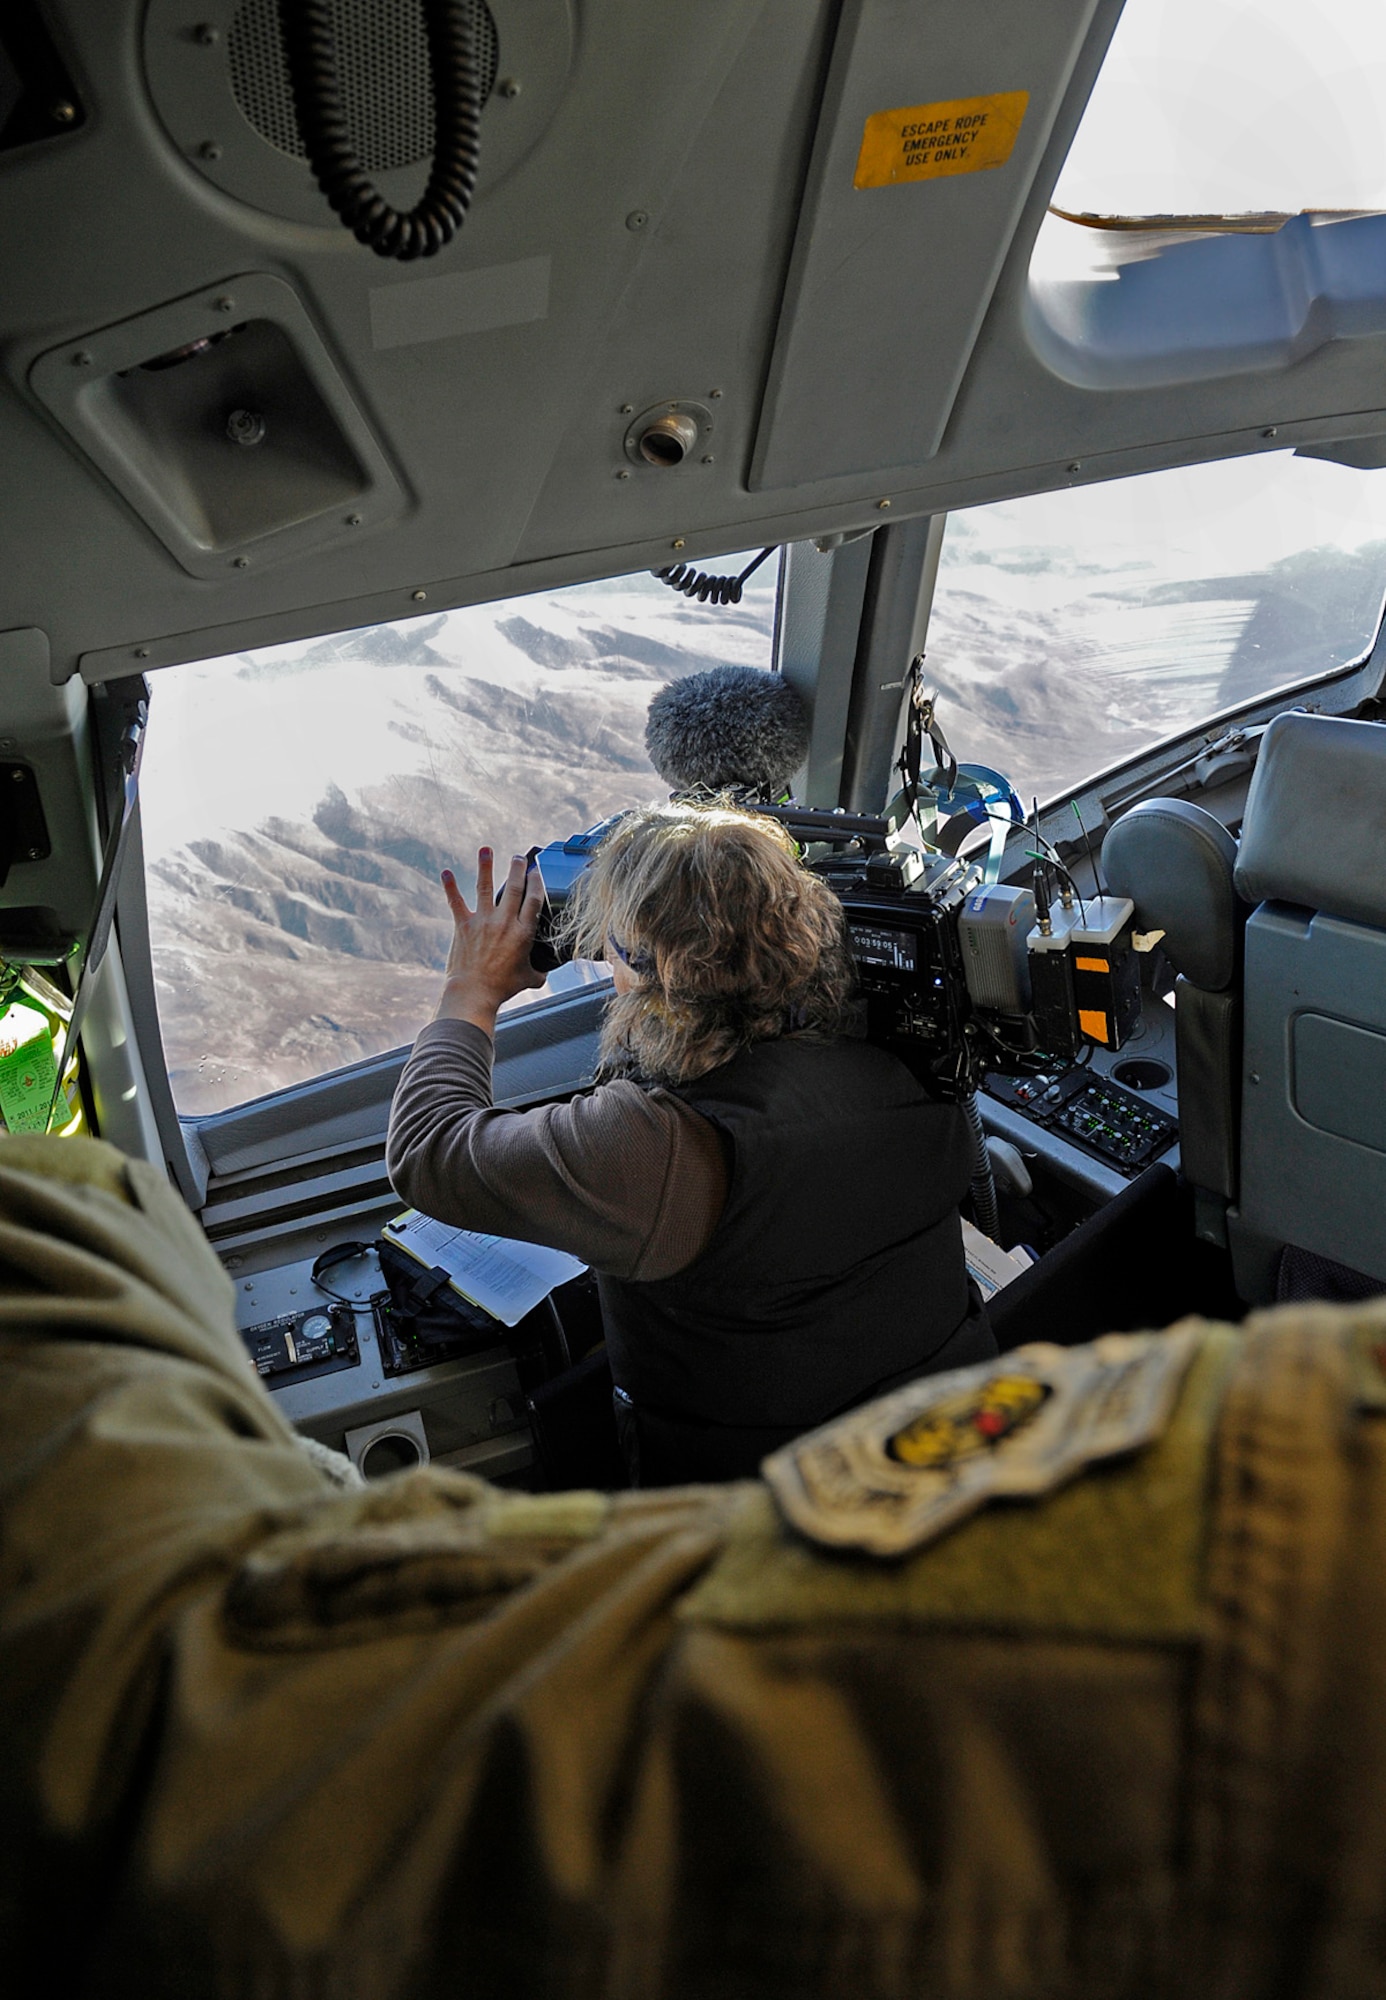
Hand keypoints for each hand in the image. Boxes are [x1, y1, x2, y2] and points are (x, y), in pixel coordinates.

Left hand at [434, 847, 546, 1034]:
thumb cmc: (502, 988)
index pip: (533, 899)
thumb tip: (545, 972)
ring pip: (486, 887)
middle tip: (519, 857)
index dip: (536, 882)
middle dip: (517, 868)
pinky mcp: (463, 926)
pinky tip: (445, 872)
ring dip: (486, 867)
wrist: (474, 992)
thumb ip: (539, 972)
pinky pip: (455, 902)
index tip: (537, 871)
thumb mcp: (528, 979)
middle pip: (514, 887)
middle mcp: (504, 922)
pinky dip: (449, 887)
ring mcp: (483, 921)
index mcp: (523, 932)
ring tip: (486, 850)